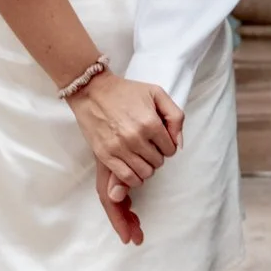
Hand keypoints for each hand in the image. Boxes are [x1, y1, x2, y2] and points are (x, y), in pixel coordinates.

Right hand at [71, 72, 182, 245]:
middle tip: (147, 145)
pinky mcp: (105, 155)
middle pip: (158, 163)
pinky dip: (133, 178)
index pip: (171, 149)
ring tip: (139, 155)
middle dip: (156, 156)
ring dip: (145, 168)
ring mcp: (119, 148)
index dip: (167, 145)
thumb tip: (178, 144)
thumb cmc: (126, 91)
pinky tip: (132, 167)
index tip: (159, 139)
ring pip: (144, 174)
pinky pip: (127, 178)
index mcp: (151, 123)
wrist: (93, 91)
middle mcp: (136, 138)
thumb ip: (175, 117)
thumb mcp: (157, 93)